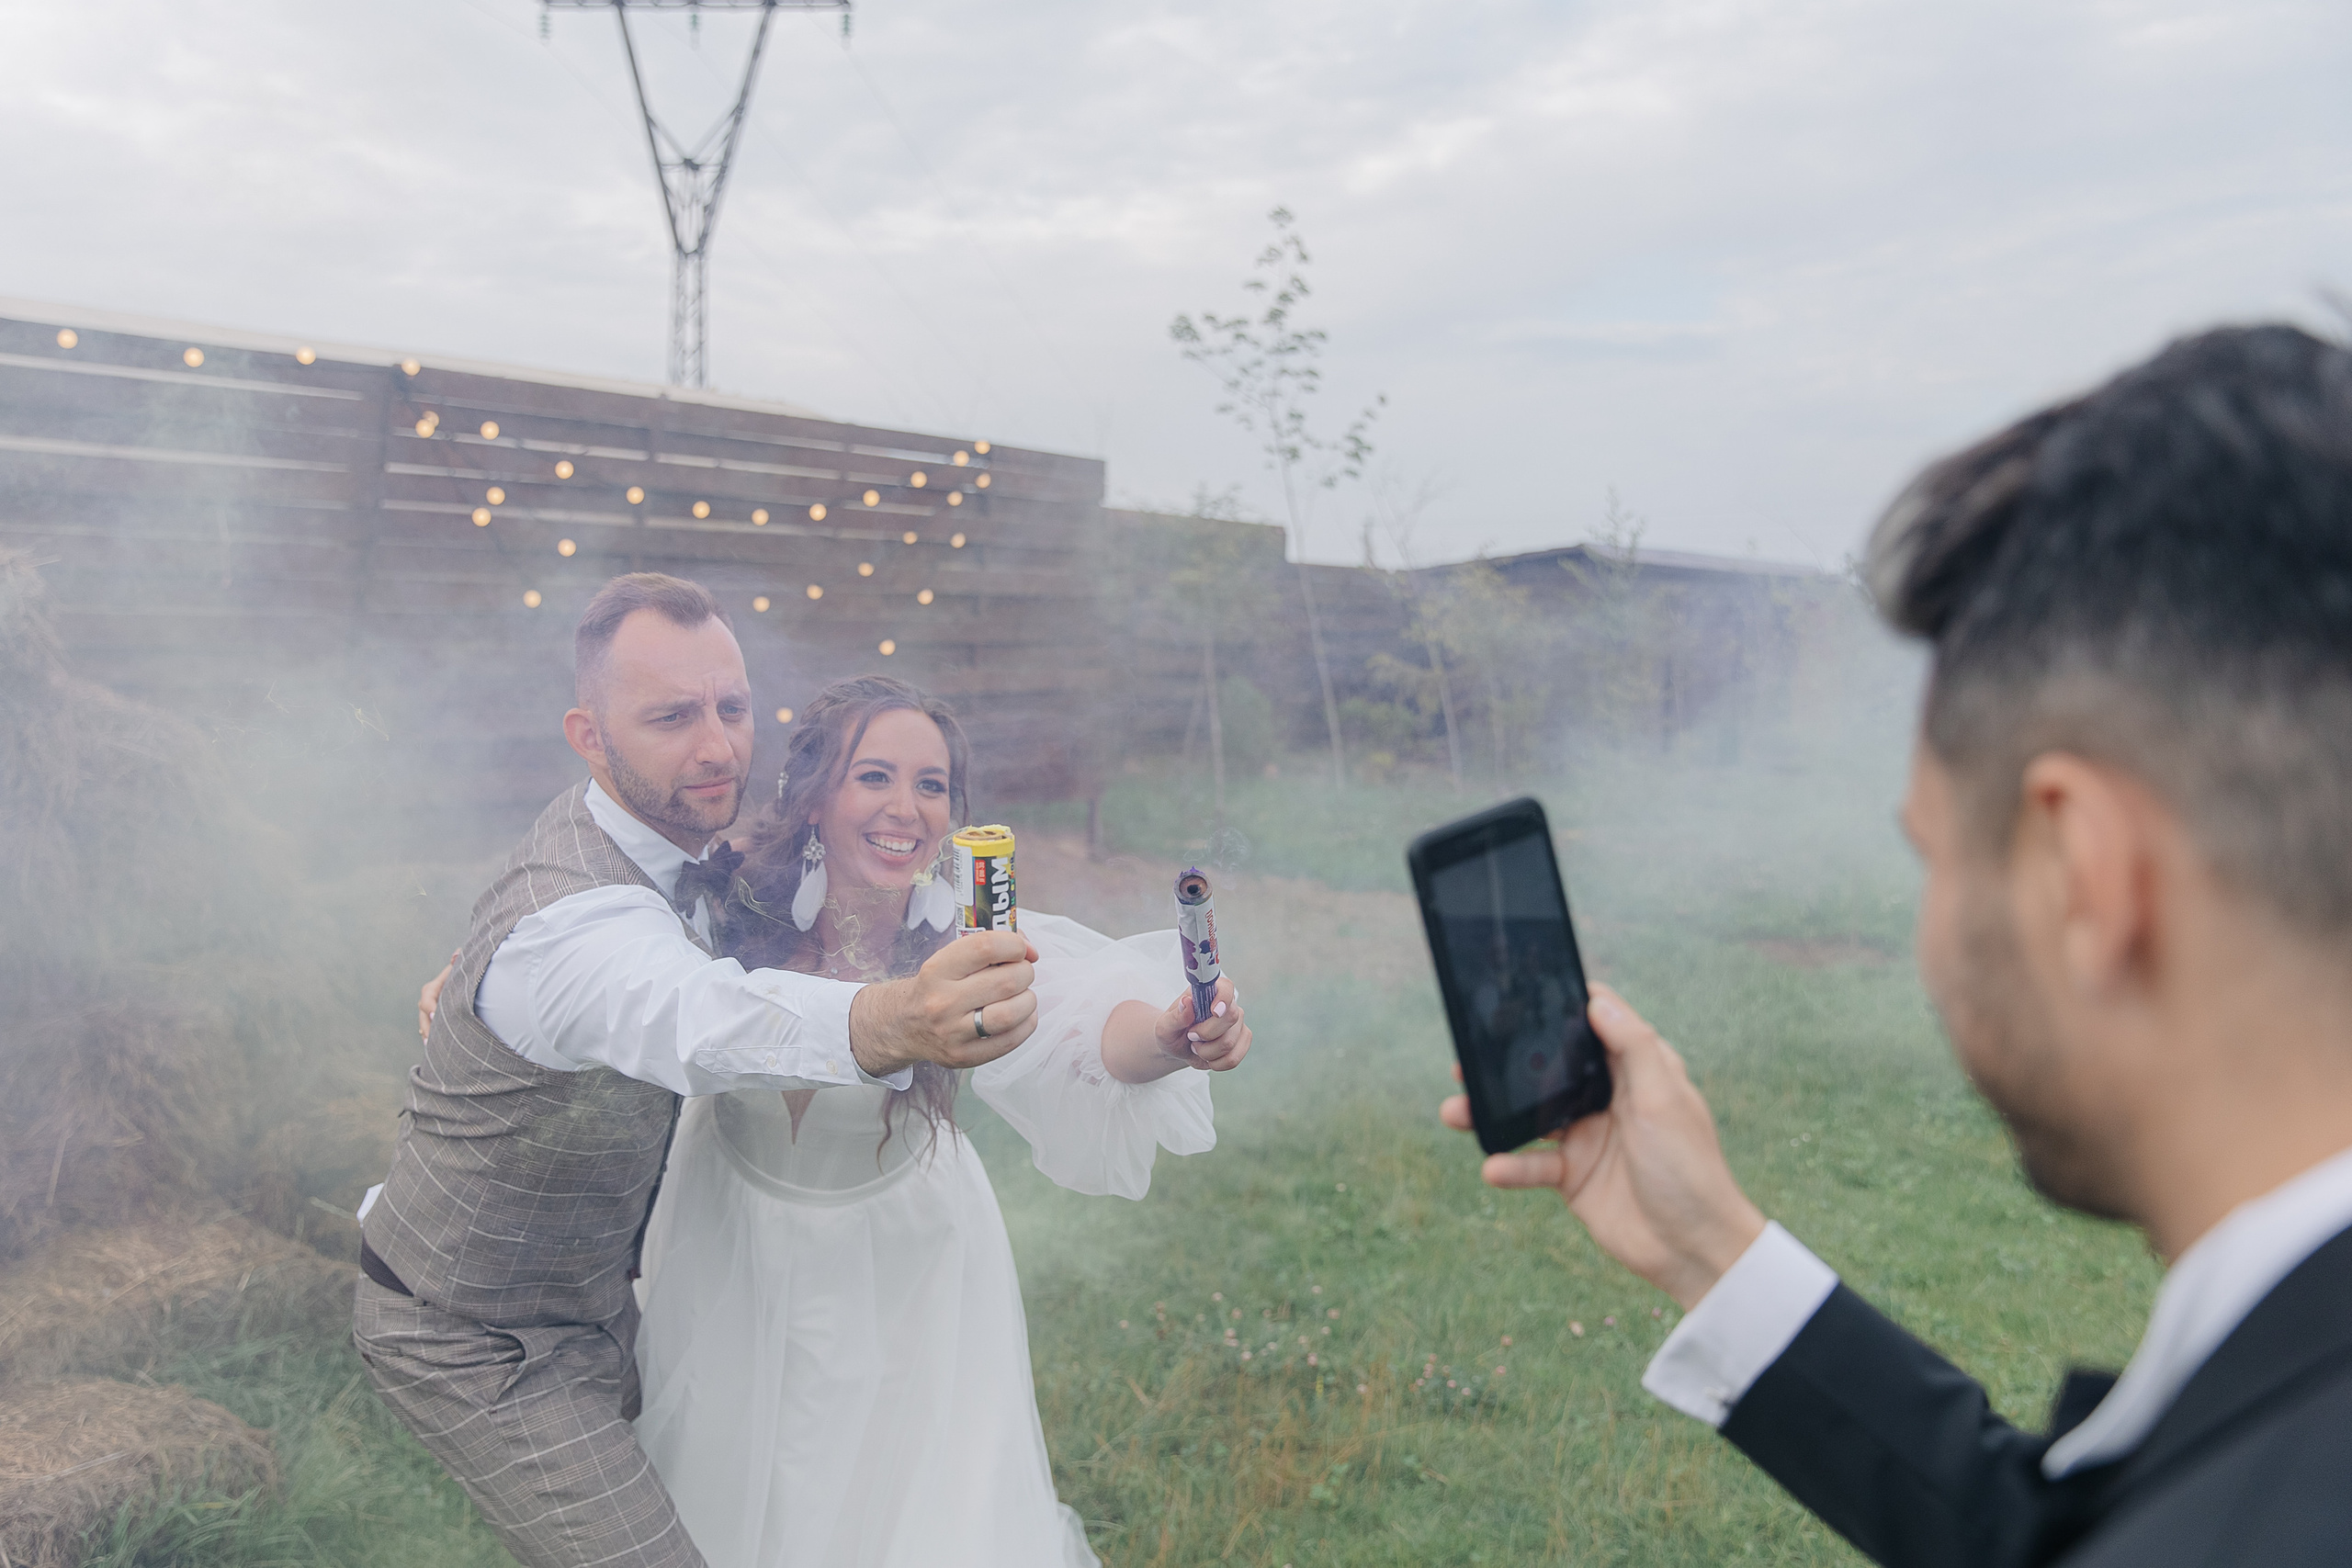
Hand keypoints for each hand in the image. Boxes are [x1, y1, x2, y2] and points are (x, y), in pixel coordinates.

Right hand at [418, 950, 457, 1039]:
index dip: (429, 1006)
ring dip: (426, 1033)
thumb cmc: (461, 976)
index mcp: (432, 988)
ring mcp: (428, 1011)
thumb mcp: (459, 970)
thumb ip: (457, 962)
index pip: (427, 997)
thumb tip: (457, 954)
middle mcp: (428, 1000)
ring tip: (430, 1045)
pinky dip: (430, 1036)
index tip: (434, 1015)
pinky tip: (433, 1047)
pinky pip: (428, 1029)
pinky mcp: (432, 1019)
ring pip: (424, 1023)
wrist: (461, 983)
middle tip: (431, 1038)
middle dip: (427, 1025)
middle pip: (423, 1014)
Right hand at [849, 929, 1039, 1077]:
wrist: (903, 1025)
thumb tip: (1030, 950)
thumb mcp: (949, 959)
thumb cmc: (936, 986)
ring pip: (1011, 1013)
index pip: (985, 948)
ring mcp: (953, 1033)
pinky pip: (1011, 1040)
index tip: (1021, 949)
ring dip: (1028, 999)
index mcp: (937, 970)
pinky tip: (1020, 1015)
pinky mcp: (964, 1057)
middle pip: (1007, 981)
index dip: (1014, 945)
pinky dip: (1026, 1023)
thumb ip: (988, 947)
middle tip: (1021, 972)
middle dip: (1025, 972)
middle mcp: (942, 1002)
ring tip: (1022, 995)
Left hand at [1160, 975, 1249, 1071]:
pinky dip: (1217, 1063)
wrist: (1178, 1048)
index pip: (1226, 987)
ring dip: (1208, 1052)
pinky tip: (1208, 1057)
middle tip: (1191, 1036)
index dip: (1224, 998)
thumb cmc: (1172, 1031)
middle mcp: (1228, 1005)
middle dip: (1207, 1034)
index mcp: (1208, 993)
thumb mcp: (1165, 1026)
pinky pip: (1234, 1058)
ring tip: (1197, 1047)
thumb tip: (1187, 1002)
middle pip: (1231, 1017)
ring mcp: (1238, 1024)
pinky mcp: (1242, 1041)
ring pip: (1230, 1043)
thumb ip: (1176, 1016)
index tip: (1214, 1011)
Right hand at [1439, 984, 1764, 1309]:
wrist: (1692, 1249)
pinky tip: (1493, 1167)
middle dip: (1510, 1064)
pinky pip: (1531, 1164)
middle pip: (1551, 1070)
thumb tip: (1597, 1002)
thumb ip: (1632, 1049)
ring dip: (1493, 1113)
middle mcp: (1609, 1099)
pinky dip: (1510, 1166)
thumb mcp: (1663, 1101)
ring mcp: (1587, 1137)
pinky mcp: (1573, 1176)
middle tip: (1469, 1058)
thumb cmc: (1691, 1169)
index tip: (1523, 992)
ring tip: (1456, 1111)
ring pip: (1530, 1115)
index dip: (1564, 1008)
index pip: (1597, 1027)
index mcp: (1638, 1072)